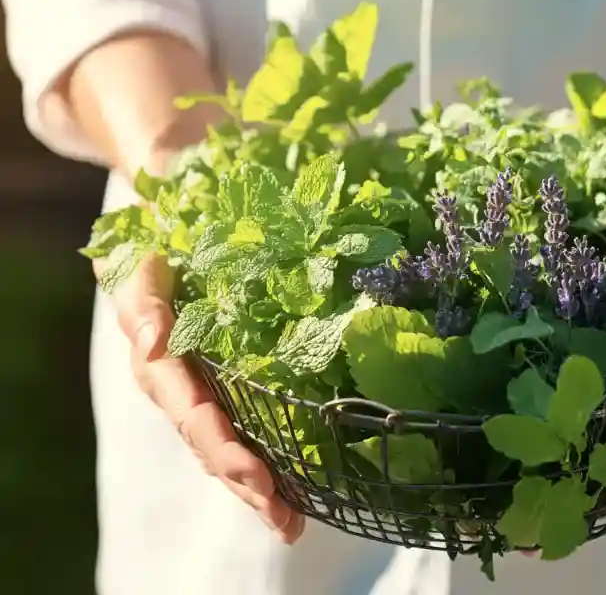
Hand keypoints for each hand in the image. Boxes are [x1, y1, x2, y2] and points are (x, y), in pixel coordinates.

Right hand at [95, 253, 304, 542]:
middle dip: (250, 488)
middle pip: (216, 452)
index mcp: (164, 373)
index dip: (228, 452)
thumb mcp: (144, 274)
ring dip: (258, 491)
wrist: (161, 251)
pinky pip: (243, 435)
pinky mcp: (223, 394)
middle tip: (286, 522)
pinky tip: (292, 495)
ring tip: (291, 524)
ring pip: (228, 453)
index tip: (260, 479)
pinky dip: (265, 467)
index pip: (198, 421)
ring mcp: (202, 399)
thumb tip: (153, 341)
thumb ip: (146, 305)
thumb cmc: (155, 261)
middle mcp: (182, 396)